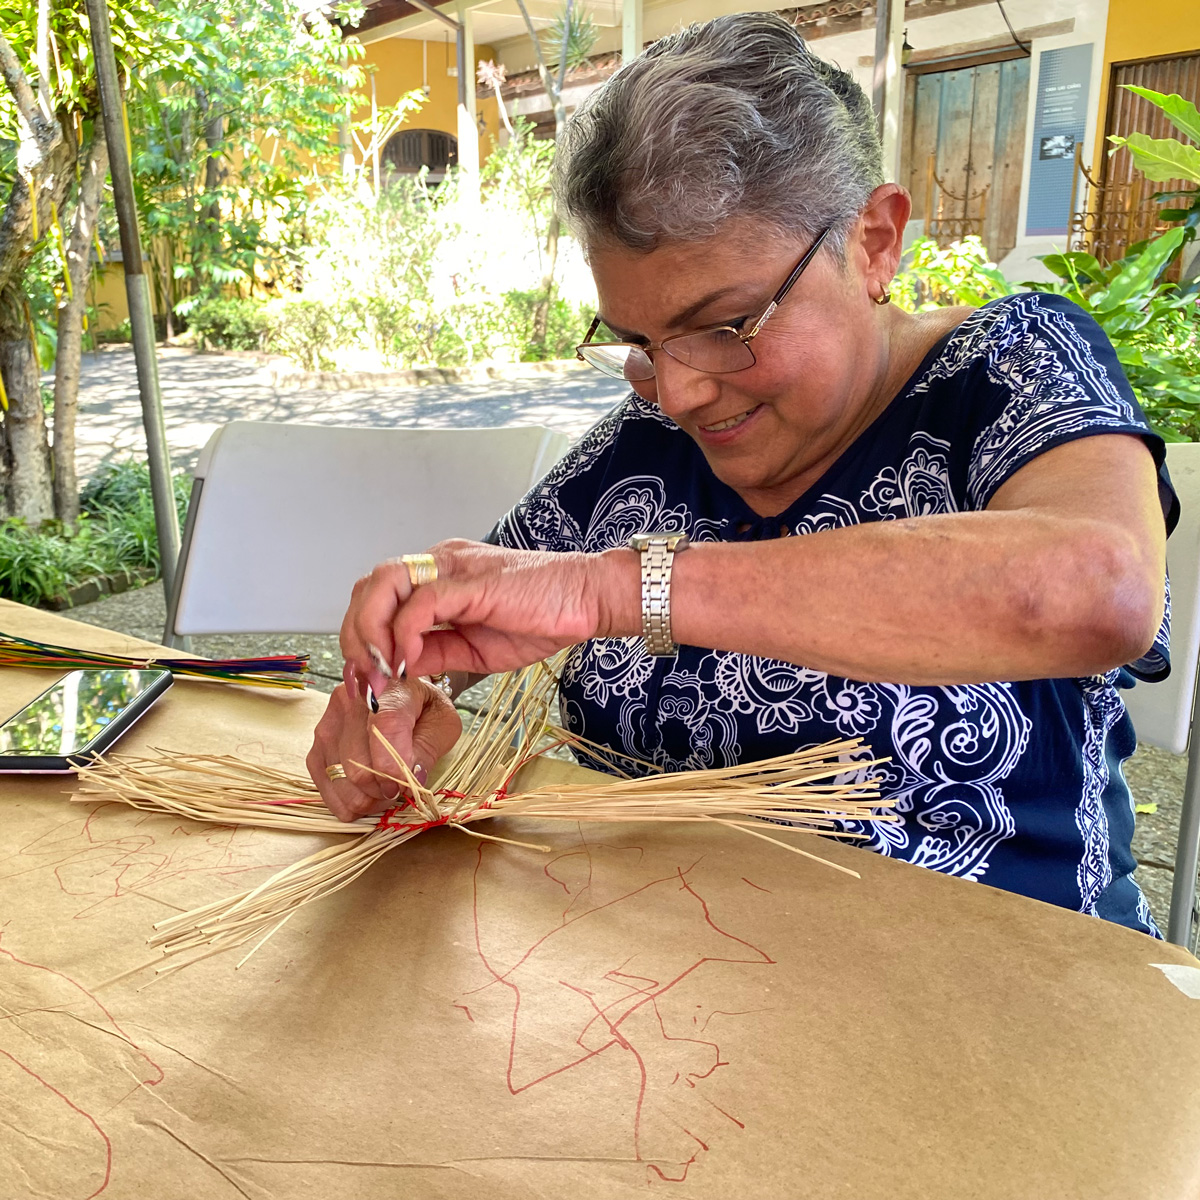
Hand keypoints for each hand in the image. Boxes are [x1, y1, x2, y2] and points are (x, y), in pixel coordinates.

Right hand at [306, 667, 462, 821]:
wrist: (399, 697)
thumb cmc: (423, 709)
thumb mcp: (442, 723)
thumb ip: (428, 749)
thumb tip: (410, 780)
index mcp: (387, 688)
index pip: (385, 728)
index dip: (392, 767)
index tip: (402, 788)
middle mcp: (349, 701)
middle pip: (357, 763)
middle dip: (382, 789)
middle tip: (398, 790)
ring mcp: (327, 724)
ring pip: (339, 779)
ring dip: (365, 799)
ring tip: (384, 793)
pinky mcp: (315, 745)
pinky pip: (324, 786)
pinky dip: (346, 802)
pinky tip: (365, 797)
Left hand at [340, 539, 638, 694]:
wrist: (589, 601)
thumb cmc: (543, 619)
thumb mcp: (475, 650)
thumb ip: (435, 652)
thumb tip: (397, 668)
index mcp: (440, 577)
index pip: (380, 596)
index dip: (362, 636)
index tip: (367, 678)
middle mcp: (440, 563)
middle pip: (370, 586)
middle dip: (355, 634)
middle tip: (365, 678)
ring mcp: (453, 567)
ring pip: (384, 584)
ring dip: (370, 630)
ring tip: (379, 669)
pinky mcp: (471, 581)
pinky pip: (421, 602)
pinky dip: (403, 633)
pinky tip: (406, 660)